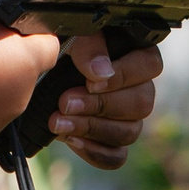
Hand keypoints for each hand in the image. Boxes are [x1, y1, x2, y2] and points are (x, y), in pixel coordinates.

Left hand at [49, 35, 162, 170]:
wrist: (38, 72)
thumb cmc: (62, 43)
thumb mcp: (73, 33)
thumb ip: (89, 45)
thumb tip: (102, 73)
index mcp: (137, 54)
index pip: (150, 66)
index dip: (123, 76)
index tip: (90, 82)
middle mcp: (139, 87)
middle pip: (141, 103)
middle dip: (100, 105)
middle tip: (66, 103)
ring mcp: (128, 118)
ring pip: (130, 131)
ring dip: (92, 128)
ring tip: (59, 122)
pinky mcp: (111, 141)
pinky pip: (116, 156)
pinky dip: (95, 152)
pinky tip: (70, 140)